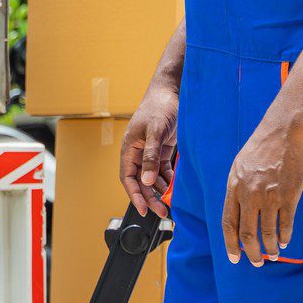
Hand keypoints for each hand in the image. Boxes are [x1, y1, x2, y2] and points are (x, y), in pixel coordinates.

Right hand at [118, 82, 179, 217]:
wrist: (172, 91)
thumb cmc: (160, 107)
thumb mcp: (155, 132)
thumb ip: (151, 157)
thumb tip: (146, 181)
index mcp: (130, 149)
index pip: (128, 178)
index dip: (135, 195)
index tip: (144, 210)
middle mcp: (138, 153)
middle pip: (141, 182)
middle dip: (150, 197)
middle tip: (162, 212)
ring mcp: (150, 151)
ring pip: (152, 178)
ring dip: (160, 190)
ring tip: (170, 204)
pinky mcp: (162, 149)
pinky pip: (162, 170)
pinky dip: (168, 180)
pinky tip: (174, 188)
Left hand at [222, 117, 302, 266]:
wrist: (283, 132)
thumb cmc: (261, 148)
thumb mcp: (239, 166)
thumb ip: (237, 189)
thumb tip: (237, 213)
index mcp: (234, 187)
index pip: (229, 223)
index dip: (231, 244)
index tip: (235, 258)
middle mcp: (250, 194)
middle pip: (248, 233)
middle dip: (252, 253)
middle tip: (257, 262)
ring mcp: (270, 196)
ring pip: (267, 232)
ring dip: (270, 248)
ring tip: (274, 255)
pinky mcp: (289, 195)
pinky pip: (286, 223)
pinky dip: (285, 236)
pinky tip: (285, 241)